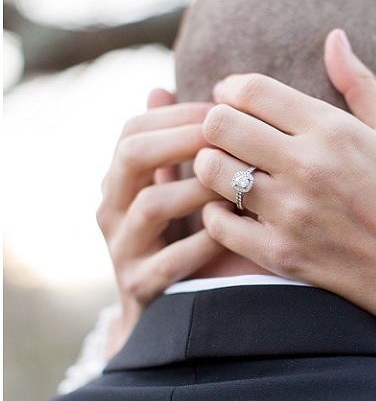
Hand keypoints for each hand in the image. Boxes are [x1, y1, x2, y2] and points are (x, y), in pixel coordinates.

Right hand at [97, 89, 224, 356]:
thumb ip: (166, 147)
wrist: (164, 312)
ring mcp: (124, 249)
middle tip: (226, 133)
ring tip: (237, 178)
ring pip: (152, 205)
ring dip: (198, 186)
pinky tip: (235, 227)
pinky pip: (172, 260)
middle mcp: (112, 211)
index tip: (222, 107)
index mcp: (118, 182)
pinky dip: (205, 241)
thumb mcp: (164, 188)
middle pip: (132, 156)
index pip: (133, 130)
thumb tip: (159, 88)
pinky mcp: (143, 285)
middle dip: (182, 138)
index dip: (177, 114)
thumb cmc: (173, 238)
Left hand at [195, 29, 375, 312]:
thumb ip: (361, 84)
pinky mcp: (279, 253)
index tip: (233, 98)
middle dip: (215, 122)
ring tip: (228, 170)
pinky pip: (217, 223)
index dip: (232, 88)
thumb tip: (335, 37)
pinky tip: (234, 210)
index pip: (253, 90)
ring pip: (211, 170)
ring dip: (212, 165)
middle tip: (227, 134)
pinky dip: (216, 213)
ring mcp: (290, 212)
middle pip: (220, 124)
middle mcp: (307, 167)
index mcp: (334, 131)